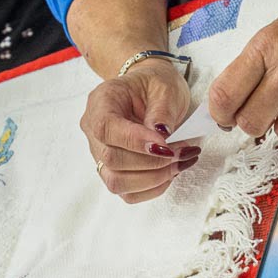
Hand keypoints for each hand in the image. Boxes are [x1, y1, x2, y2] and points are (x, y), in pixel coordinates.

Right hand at [80, 59, 201, 202]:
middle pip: (112, 160)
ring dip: (155, 178)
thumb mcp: (164, 86)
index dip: (135, 141)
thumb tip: (161, 136)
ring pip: (117, 182)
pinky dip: (153, 188)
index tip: (166, 145)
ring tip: (181, 162)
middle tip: (184, 152)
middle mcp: (94, 130)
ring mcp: (101, 153)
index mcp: (101, 102)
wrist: (150, 91)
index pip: (106, 128)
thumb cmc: (154, 85)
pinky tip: (172, 172)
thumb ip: (162, 110)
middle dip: (153, 162)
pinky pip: (128, 192)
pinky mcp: (114, 171)